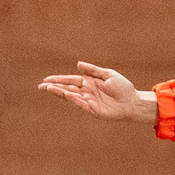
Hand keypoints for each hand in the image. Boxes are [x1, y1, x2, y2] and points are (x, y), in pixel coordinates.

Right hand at [38, 62, 155, 123]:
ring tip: (49, 89)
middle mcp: (87, 92)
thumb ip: (93, 70)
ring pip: (71, 96)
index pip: (70, 80)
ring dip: (60, 93)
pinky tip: (66, 94)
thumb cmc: (122, 87)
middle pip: (67, 88)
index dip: (58, 80)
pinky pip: (81, 104)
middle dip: (54, 87)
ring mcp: (89, 101)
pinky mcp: (94, 110)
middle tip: (40, 86)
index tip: (46, 80)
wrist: (133, 101)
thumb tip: (78, 64)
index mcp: (89, 82)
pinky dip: (73, 99)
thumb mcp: (108, 74)